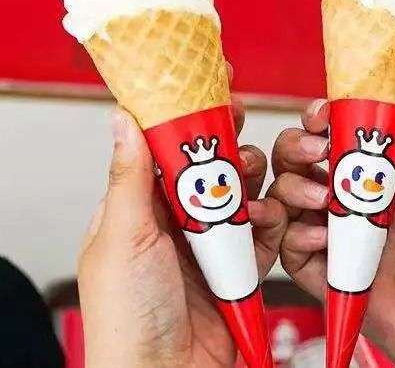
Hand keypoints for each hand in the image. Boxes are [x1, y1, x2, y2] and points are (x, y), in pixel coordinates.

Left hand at [78, 95, 285, 367]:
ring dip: (252, 179)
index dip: (185, 115)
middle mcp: (176, 223)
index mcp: (140, 210)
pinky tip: (268, 218)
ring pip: (242, 194)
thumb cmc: (126, 314)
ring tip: (253, 174)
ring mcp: (210, 246)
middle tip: (239, 114)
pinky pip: (264, 233)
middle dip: (226, 140)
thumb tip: (122, 115)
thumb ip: (131, 176)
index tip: (208, 80)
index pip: (164, 149)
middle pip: (209, 166)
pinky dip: (272, 222)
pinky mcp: (241, 269)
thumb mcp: (124, 236)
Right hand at [269, 99, 394, 366]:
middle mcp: (367, 209)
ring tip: (320, 196)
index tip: (327, 112)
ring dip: (295, 189)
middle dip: (301, 148)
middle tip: (315, 150)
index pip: (353, 140)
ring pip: (295, 202)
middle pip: (311, 164)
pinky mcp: (337, 281)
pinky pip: (297, 254)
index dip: (333, 120)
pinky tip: (323, 237)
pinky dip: (298, 238)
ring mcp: (349, 244)